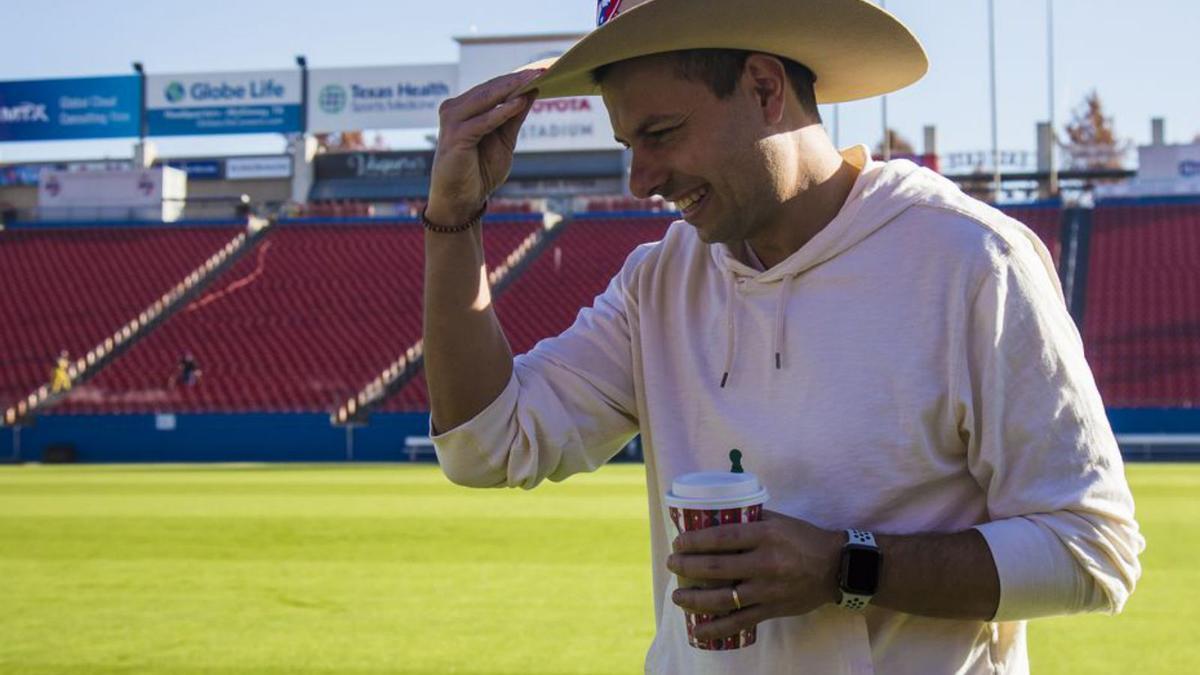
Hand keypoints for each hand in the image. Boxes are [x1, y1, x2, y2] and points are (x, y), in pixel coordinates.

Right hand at [427, 69, 542, 224]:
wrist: (462, 199)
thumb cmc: (479, 171)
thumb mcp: (503, 139)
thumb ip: (514, 116)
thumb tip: (531, 91)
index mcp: (465, 107)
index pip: (494, 87)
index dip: (517, 78)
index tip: (542, 69)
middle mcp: (455, 109)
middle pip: (491, 88)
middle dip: (518, 79)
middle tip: (543, 68)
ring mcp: (453, 121)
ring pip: (486, 99)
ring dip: (511, 88)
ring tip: (535, 78)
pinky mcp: (456, 136)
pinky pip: (483, 121)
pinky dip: (502, 112)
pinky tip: (520, 103)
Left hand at [666, 510, 842, 642]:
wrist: (836, 567)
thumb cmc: (803, 538)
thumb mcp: (778, 520)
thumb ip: (749, 518)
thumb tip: (713, 515)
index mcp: (766, 535)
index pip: (722, 537)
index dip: (695, 541)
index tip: (678, 542)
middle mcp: (766, 563)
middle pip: (716, 568)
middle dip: (687, 567)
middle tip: (672, 564)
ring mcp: (768, 590)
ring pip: (723, 598)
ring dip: (694, 599)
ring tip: (677, 596)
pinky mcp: (772, 610)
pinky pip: (739, 622)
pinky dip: (716, 629)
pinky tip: (697, 630)